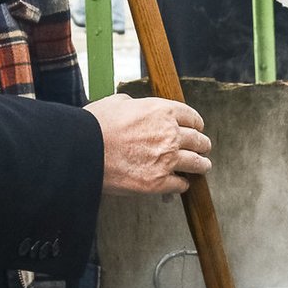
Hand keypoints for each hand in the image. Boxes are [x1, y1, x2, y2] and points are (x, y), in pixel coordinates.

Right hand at [85, 93, 211, 195]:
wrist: (84, 151)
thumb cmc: (96, 125)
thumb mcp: (117, 102)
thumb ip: (134, 105)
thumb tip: (135, 108)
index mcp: (162, 110)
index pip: (192, 117)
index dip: (196, 124)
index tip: (196, 128)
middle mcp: (170, 134)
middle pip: (199, 140)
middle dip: (202, 144)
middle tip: (202, 148)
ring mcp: (167, 159)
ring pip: (197, 163)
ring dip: (201, 165)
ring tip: (202, 166)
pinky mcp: (159, 182)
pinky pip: (181, 185)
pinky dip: (182, 185)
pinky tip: (180, 184)